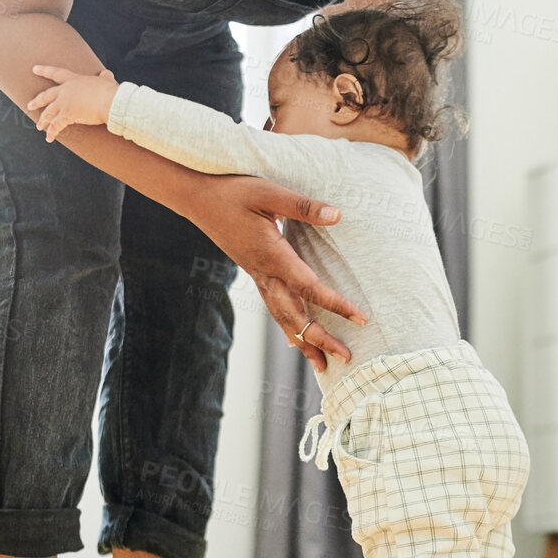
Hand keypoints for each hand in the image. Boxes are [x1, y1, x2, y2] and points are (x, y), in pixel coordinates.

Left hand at [25, 65, 117, 142]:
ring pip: (49, 112)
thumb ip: (104, 77)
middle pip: (46, 96)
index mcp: (74, 80)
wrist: (109, 101)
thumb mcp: (106, 80)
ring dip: (43, 120)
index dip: (44, 71)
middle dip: (37, 101)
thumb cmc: (109, 91)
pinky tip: (49, 138)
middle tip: (29, 105)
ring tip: (39, 126)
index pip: (56, 73)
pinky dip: (52, 132)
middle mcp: (65, 91)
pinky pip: (56, 125)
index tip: (34, 69)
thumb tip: (106, 73)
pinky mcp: (67, 115)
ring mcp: (64, 103)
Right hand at [189, 175, 367, 371]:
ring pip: (282, 318)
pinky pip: (274, 308)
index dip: (336, 305)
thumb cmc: (233, 192)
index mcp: (272, 256)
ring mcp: (257, 276)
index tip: (360, 318)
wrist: (198, 199)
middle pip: (295, 316)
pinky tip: (295, 341)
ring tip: (322, 364)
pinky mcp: (254, 273)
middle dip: (320, 339)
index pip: (309, 287)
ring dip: (304, 342)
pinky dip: (287, 328)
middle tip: (346, 358)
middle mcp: (264, 274)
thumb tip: (336, 215)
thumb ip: (302, 207)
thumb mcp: (269, 193)